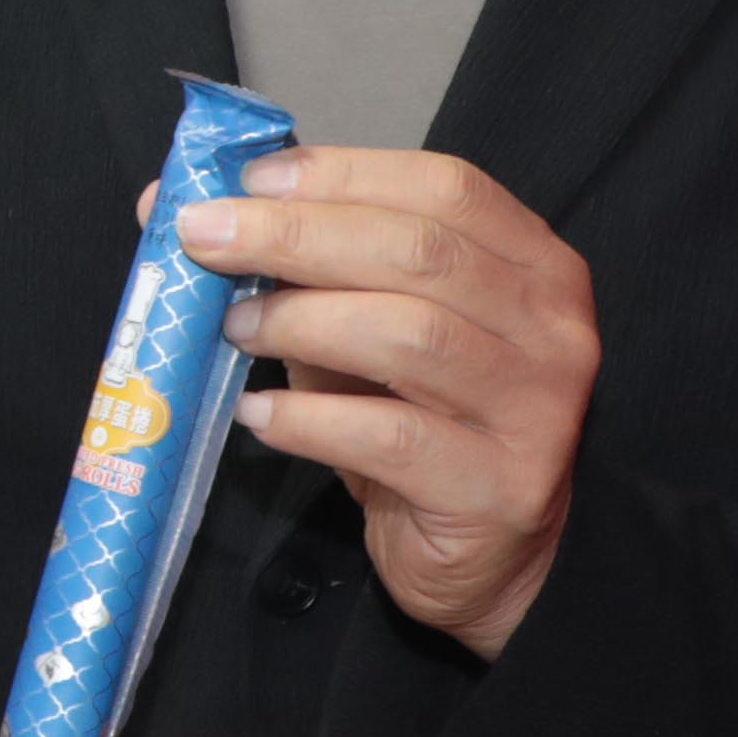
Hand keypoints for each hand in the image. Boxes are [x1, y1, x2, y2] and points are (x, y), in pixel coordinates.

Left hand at [191, 148, 600, 654]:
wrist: (488, 562)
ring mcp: (536, 408)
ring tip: (235, 327)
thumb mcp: (367, 332)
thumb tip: (186, 207)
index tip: (250, 180)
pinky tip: (258, 416)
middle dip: (297, 235)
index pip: (444, 187)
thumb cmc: (421, 426)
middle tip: (207, 238)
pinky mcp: (500, 486)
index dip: (342, 174)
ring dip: (302, 321)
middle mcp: (550, 327)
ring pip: (410, 334)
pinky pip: (391, 437)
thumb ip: (302, 270)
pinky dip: (311, 419)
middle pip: (420, 252)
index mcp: (532, 264)